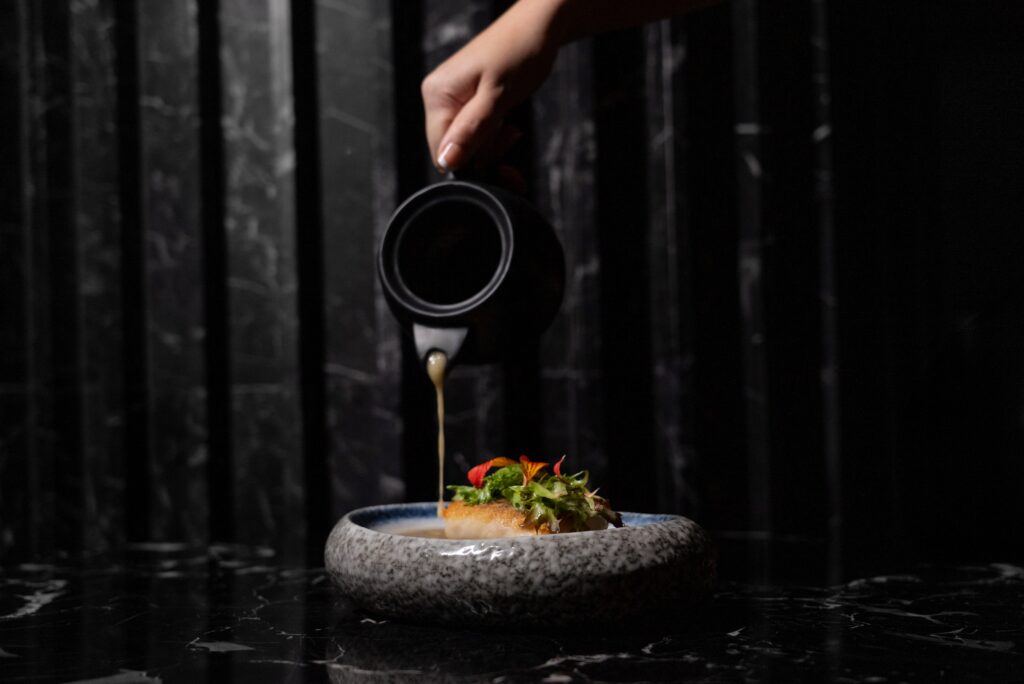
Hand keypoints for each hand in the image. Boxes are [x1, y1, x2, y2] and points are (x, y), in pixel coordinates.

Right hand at [421, 0, 565, 172]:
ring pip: (467, 143)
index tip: (501, 159)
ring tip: (511, 127)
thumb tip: (447, 161)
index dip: (471, 164)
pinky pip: (474, 131)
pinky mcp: (466, 100)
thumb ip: (471, 130)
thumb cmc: (520, 52)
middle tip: (511, 135)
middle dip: (485, 153)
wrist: (539, 26)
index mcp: (437, 94)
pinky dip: (493, 134)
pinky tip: (507, 123)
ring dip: (493, 144)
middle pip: (454, 150)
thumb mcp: (497, 97)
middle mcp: (438, 96)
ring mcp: (452, 98)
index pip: (442, 152)